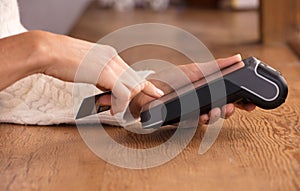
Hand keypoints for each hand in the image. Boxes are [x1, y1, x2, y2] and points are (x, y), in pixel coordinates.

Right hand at [25, 31, 163, 113]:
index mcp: (109, 54)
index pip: (133, 72)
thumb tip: (106, 89)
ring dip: (126, 103)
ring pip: (133, 87)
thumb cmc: (60, 59)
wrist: (47, 51)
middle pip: (136, 81)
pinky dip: (121, 105)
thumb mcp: (86, 65)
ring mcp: (110, 65)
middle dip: (133, 98)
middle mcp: (113, 58)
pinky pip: (123, 94)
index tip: (154, 92)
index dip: (144, 86)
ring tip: (114, 110)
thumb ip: (99, 75)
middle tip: (121, 110)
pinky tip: (113, 111)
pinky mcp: (106, 74)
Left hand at [128, 54, 255, 124]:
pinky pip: (195, 123)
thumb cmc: (171, 79)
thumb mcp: (195, 70)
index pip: (230, 96)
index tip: (251, 105)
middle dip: (229, 110)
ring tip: (215, 111)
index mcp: (209, 89)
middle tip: (230, 107)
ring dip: (216, 116)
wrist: (147, 90)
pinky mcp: (184, 120)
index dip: (242, 102)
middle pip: (223, 110)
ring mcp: (194, 112)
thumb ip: (216, 66)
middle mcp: (203, 102)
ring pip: (211, 119)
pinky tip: (202, 116)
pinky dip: (200, 120)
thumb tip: (238, 59)